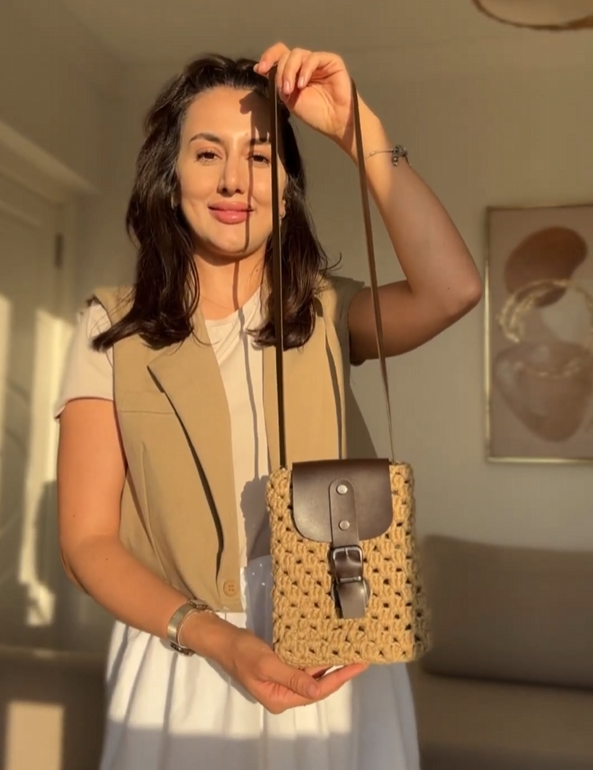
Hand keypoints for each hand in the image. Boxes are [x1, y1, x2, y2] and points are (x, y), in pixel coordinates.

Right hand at [216, 626, 366, 714]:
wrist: (224, 641)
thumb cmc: (244, 653)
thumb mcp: (268, 664)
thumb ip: (293, 677)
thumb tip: (318, 691)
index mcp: (281, 699)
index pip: (317, 691)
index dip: (339, 679)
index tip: (358, 666)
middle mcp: (284, 693)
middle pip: (318, 685)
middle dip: (340, 673)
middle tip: (360, 659)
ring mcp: (282, 681)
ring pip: (312, 675)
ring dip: (330, 665)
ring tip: (351, 654)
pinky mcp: (280, 667)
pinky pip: (303, 666)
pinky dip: (317, 658)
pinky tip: (329, 649)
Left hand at [254, 42, 353, 144]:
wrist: (336, 122)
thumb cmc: (316, 114)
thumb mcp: (290, 99)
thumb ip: (278, 84)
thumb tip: (259, 69)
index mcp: (294, 72)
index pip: (279, 55)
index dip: (268, 58)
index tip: (260, 70)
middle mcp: (304, 65)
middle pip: (285, 54)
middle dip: (280, 71)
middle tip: (284, 90)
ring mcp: (317, 62)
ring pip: (297, 54)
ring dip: (290, 71)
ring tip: (291, 89)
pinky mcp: (331, 61)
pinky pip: (313, 58)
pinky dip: (305, 70)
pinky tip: (303, 84)